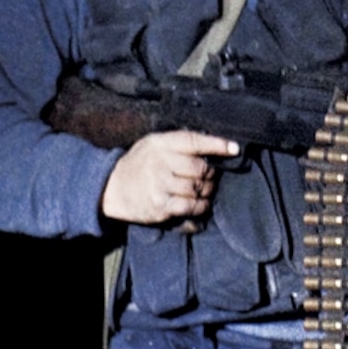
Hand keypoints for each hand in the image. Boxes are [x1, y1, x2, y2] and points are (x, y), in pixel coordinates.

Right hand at [101, 129, 239, 226]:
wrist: (112, 186)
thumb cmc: (139, 163)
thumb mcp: (153, 144)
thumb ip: (178, 144)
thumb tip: (213, 147)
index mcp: (160, 143)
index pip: (194, 141)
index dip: (217, 144)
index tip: (234, 148)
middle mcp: (160, 162)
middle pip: (200, 168)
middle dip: (211, 174)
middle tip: (211, 176)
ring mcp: (160, 185)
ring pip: (198, 188)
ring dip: (207, 191)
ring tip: (205, 190)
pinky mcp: (160, 205)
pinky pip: (190, 207)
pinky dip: (200, 207)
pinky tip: (199, 204)